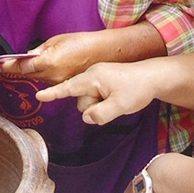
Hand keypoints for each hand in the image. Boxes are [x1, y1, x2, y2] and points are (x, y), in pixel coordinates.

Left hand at [0, 32, 96, 83]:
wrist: (103, 52)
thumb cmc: (82, 42)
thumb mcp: (56, 41)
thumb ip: (39, 51)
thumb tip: (26, 56)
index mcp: (48, 62)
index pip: (21, 67)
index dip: (7, 67)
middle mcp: (52, 76)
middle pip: (26, 75)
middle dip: (15, 69)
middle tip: (3, 64)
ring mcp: (58, 82)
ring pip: (36, 78)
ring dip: (28, 72)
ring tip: (22, 64)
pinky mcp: (64, 85)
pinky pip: (47, 80)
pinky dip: (41, 74)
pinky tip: (42, 67)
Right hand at [37, 61, 160, 124]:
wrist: (155, 76)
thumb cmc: (138, 89)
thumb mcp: (119, 106)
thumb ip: (99, 115)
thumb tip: (87, 118)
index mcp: (93, 78)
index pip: (68, 87)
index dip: (52, 94)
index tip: (38, 96)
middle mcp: (92, 75)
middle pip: (81, 99)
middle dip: (93, 107)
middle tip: (114, 104)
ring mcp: (98, 77)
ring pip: (89, 99)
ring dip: (100, 105)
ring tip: (118, 100)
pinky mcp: (104, 80)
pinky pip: (96, 95)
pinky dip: (103, 101)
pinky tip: (116, 99)